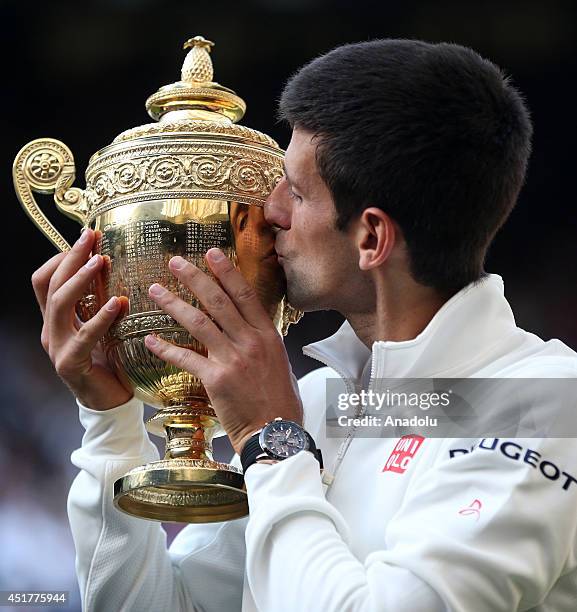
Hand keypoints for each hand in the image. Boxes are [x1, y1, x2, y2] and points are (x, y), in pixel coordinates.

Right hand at [31, 229, 132, 409]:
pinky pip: (84, 336)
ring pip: (59, 305)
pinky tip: (118, 303)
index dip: (61, 256)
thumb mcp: (105, 326)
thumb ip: (102, 302)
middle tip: (91, 238)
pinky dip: (100, 317)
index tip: (87, 236)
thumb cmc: (111, 360)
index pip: (45, 280)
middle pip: (52, 285)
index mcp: (57, 320)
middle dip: (70, 257)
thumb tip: (118, 267)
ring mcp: (58, 348)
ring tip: (100, 261)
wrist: (110, 402)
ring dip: (80, 280)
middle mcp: (51, 330)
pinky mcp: (71, 364)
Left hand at [144, 248, 302, 454]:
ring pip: (199, 323)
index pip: (245, 295)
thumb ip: (264, 345)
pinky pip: (186, 358)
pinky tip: (152, 340)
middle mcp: (251, 342)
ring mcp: (233, 360)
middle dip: (195, 277)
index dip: (227, 272)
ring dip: (174, 304)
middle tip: (175, 261)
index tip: (212, 253)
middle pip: (219, 301)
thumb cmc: (281, 402)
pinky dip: (166, 348)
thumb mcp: (281, 365)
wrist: (275, 432)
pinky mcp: (216, 380)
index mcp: (267, 336)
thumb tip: (252, 332)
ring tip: (156, 290)